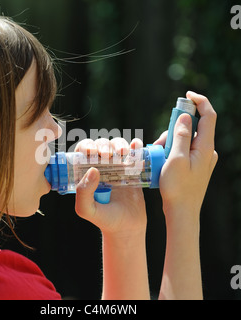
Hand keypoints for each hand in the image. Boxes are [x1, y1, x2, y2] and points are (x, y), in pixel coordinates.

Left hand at [74, 137, 146, 236]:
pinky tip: (136, 146)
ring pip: (117, 146)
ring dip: (119, 144)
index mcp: (86, 173)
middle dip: (104, 145)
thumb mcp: (87, 209)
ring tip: (122, 153)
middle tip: (107, 155)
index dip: (86, 146)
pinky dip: (136, 145)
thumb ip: (83, 192)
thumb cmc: (104, 219)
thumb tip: (92, 169)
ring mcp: (118, 167)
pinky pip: (134, 153)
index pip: (83, 152)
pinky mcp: (133, 170)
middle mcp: (101, 167)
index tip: (91, 152)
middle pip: (101, 145)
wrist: (127, 228)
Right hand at [154, 91, 217, 219]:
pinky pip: (184, 150)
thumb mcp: (176, 159)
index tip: (187, 95)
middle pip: (192, 128)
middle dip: (174, 129)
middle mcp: (207, 151)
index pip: (208, 116)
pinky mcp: (196, 166)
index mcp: (205, 147)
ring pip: (185, 140)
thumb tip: (185, 116)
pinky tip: (163, 162)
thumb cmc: (178, 187)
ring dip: (170, 142)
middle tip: (159, 142)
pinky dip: (172, 151)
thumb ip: (180, 136)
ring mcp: (202, 159)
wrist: (182, 212)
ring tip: (159, 157)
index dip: (200, 102)